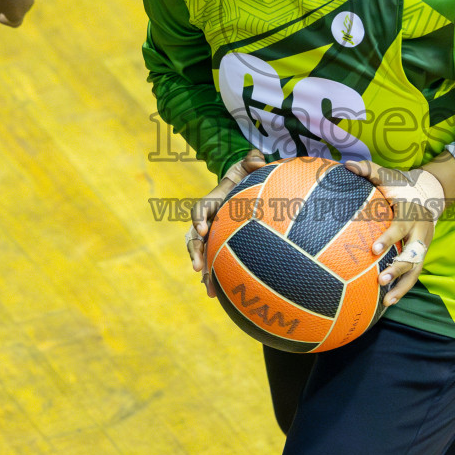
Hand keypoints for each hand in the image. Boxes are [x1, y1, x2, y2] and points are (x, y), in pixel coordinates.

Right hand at [186, 150, 265, 296]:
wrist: (242, 190)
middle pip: (194, 237)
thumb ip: (252, 159)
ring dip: (203, 271)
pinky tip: (216, 294)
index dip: (199, 218)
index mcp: (212, 202)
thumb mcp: (247, 165)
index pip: (201, 209)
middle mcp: (207, 221)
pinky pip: (212, 262)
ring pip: (201, 254)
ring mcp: (211, 235)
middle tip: (197, 266)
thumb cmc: (244, 177)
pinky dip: (213, 277)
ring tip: (208, 288)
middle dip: (194, 252)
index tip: (203, 228)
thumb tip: (259, 160)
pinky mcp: (218, 246)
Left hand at [343, 159, 445, 306]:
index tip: (374, 250)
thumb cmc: (401, 187)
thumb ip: (369, 170)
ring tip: (386, 301)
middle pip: (413, 254)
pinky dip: (403, 289)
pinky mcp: (421, 257)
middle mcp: (420, 233)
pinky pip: (413, 276)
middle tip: (380, 279)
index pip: (400, 228)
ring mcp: (423, 247)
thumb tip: (347, 165)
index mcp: (411, 215)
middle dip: (398, 268)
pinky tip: (387, 302)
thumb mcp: (389, 176)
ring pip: (416, 270)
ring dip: (402, 286)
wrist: (428, 195)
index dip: (389, 239)